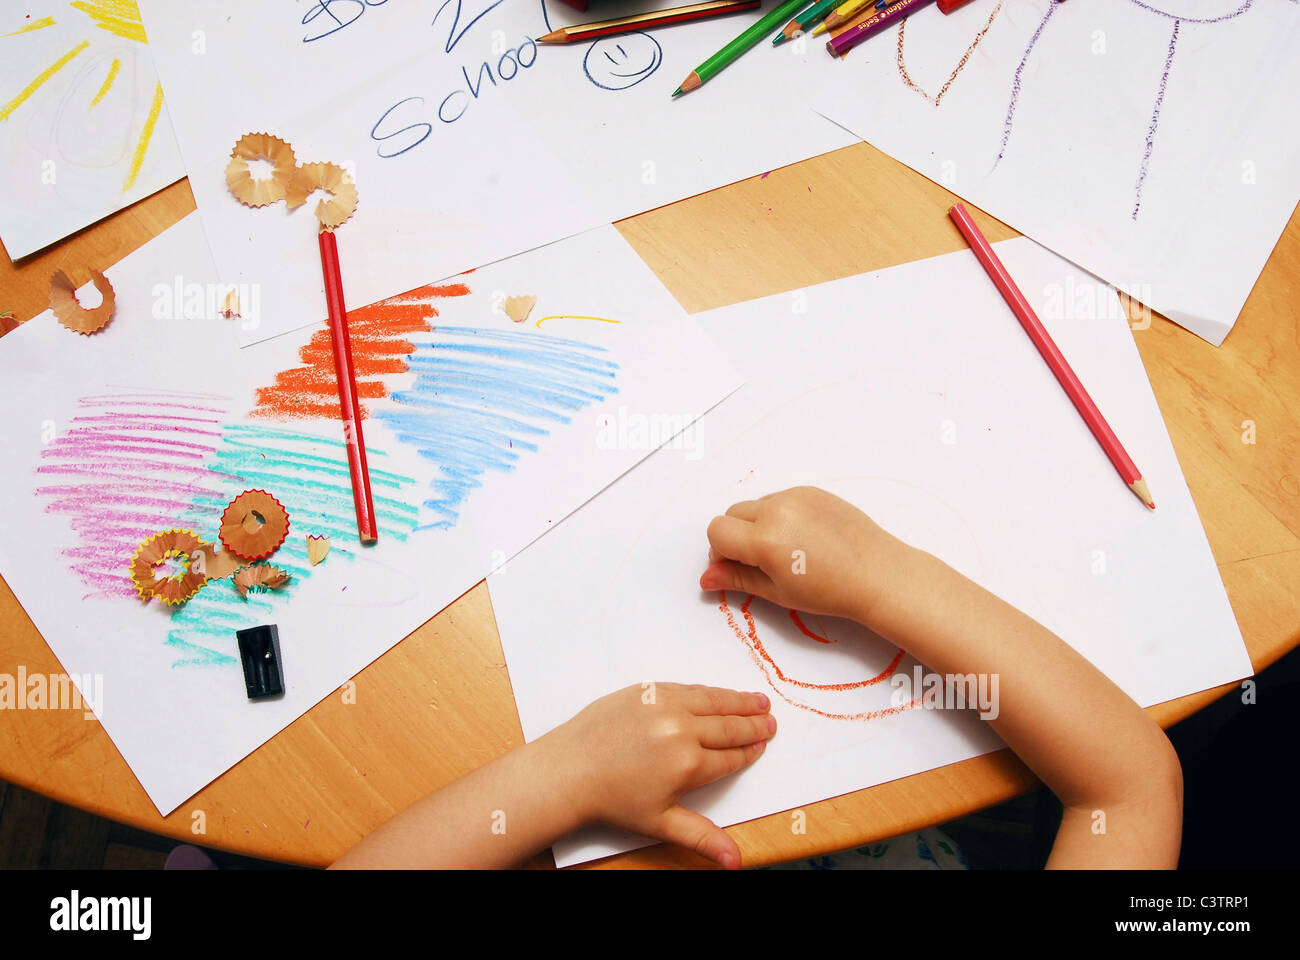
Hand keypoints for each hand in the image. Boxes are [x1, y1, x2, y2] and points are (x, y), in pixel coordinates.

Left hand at [545, 683, 774, 868]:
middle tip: (771, 721)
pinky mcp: (647, 690)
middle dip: (753, 724)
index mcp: (689, 764)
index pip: (731, 756)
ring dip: (739, 701)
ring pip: (713, 701)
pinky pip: (688, 687)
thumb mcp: (661, 823)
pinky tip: (720, 693)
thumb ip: (702, 837)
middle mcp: (682, 730)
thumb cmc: (613, 799)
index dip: (749, 751)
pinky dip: (709, 691)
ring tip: (758, 701)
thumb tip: (735, 863)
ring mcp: (664, 705)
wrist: (570, 770)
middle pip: (729, 726)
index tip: (762, 744)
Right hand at [700, 485, 908, 626]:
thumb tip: (705, 579)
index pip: (716, 532)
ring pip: (755, 505)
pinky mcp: (812, 490)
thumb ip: (736, 580)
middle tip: (758, 562)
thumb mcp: (777, 592)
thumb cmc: (829, 591)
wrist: (877, 574)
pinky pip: (780, 499)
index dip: (720, 553)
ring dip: (756, 524)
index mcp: (764, 539)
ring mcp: (796, 496)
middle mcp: (776, 510)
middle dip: (735, 537)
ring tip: (785, 551)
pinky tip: (802, 538)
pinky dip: (779, 515)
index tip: (735, 568)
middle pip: (731, 514)